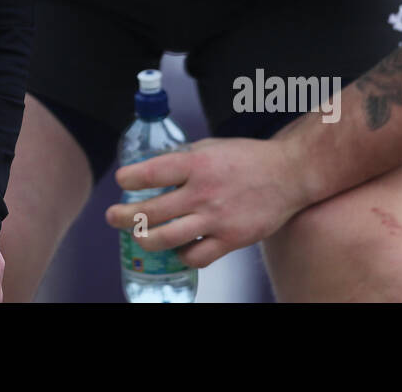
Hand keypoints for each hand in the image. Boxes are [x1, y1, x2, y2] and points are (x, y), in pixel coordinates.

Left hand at [104, 136, 309, 268]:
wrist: (289, 175)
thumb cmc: (246, 158)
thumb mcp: (210, 146)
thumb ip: (182, 158)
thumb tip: (150, 167)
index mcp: (196, 163)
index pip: (152, 173)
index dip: (130, 179)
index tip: (121, 181)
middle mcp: (204, 192)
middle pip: (152, 211)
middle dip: (124, 216)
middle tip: (112, 216)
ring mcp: (217, 219)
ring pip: (168, 238)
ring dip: (145, 239)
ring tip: (137, 237)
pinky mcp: (231, 239)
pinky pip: (197, 256)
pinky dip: (181, 255)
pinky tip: (176, 248)